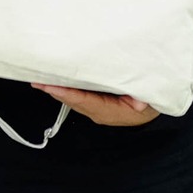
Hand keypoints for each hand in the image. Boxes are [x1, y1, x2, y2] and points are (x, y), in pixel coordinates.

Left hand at [33, 85, 158, 126]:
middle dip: (54, 91)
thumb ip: (143, 100)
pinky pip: (76, 97)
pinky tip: (54, 81)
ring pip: (73, 100)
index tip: (50, 86)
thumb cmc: (152, 100)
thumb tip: (138, 105)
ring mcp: (96, 110)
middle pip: (73, 102)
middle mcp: (100, 113)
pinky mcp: (95, 105)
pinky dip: (64, 89)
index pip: (84, 102)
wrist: (155, 107)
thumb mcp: (151, 99)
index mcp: (112, 112)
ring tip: (40, 79)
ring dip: (57, 90)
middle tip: (36, 79)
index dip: (66, 94)